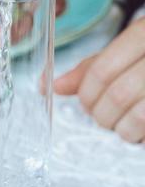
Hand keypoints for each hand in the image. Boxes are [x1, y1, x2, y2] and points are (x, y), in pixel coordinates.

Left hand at [54, 17, 144, 141]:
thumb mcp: (129, 50)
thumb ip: (93, 67)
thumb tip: (51, 86)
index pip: (102, 71)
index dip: (87, 95)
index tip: (86, 103)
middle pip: (118, 95)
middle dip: (102, 115)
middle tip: (105, 117)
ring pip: (138, 118)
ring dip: (124, 130)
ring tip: (125, 126)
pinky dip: (142, 136)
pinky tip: (143, 130)